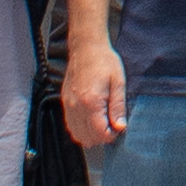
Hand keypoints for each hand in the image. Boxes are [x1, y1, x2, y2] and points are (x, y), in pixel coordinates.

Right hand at [66, 35, 130, 154]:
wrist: (86, 47)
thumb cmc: (104, 61)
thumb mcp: (118, 83)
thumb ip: (118, 107)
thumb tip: (120, 127)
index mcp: (92, 103)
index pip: (100, 134)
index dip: (112, 134)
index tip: (118, 125)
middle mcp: (77, 107)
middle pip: (88, 138)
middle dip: (102, 136)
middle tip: (112, 123)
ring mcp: (69, 106)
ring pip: (77, 135)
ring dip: (91, 134)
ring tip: (102, 121)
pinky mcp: (65, 102)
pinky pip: (70, 125)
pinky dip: (81, 128)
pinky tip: (91, 118)